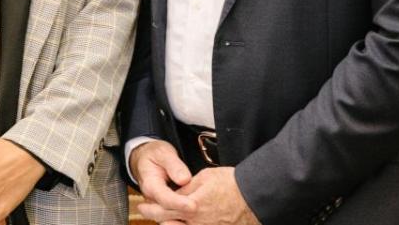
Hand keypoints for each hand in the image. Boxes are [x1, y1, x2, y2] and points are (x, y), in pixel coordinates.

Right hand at [129, 140, 196, 216]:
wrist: (146, 158)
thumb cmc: (155, 154)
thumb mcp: (163, 153)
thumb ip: (174, 165)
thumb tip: (184, 179)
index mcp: (150, 184)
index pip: (164, 198)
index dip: (179, 203)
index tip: (193, 205)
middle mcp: (152, 198)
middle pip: (167, 212)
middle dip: (184, 212)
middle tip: (201, 208)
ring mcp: (158, 204)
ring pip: (171, 216)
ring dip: (186, 214)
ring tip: (202, 209)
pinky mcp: (166, 206)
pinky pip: (175, 213)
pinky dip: (186, 212)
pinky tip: (199, 208)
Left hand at [137, 167, 259, 224]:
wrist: (254, 196)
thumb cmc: (231, 184)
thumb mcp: (205, 177)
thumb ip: (187, 187)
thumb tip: (175, 192)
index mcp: (192, 205)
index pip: (164, 208)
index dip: (151, 207)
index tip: (143, 204)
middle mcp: (197, 221)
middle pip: (169, 221)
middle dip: (155, 216)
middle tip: (146, 210)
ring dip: (170, 223)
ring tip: (163, 218)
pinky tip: (180, 222)